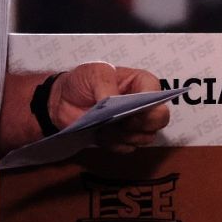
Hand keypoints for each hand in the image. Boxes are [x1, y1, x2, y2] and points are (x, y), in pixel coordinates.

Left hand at [48, 62, 169, 153]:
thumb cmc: (83, 81)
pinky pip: (128, 148)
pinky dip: (114, 144)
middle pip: (159, 120)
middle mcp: (143, 104)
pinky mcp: (123, 138)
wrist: (62, 100)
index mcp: (141, 83)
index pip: (158, 96)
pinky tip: (100, 134)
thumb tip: (112, 101)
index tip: (130, 112)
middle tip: (120, 123)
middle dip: (140, 125)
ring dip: (124, 136)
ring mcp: (135, 123)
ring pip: (145, 137)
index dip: (148, 107)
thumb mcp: (93, 72)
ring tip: (103, 127)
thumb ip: (105, 84)